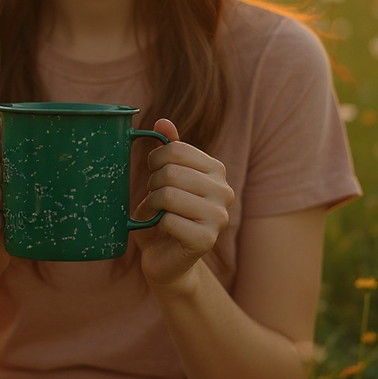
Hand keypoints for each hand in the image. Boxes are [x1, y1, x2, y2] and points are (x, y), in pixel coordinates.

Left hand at [133, 118, 233, 286]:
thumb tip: (162, 121)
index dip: (155, 159)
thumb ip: (167, 150)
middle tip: (155, 197)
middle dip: (153, 184)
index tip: (153, 173)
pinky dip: (157, 224)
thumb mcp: (162, 177)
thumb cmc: (163, 213)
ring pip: (168, 195)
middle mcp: (225, 191)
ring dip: (153, 204)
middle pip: (171, 172)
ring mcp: (219, 217)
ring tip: (157, 212)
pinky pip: (169, 221)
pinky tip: (164, 229)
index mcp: (216, 170)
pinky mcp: (206, 240)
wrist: (164, 256)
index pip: (177, 149)